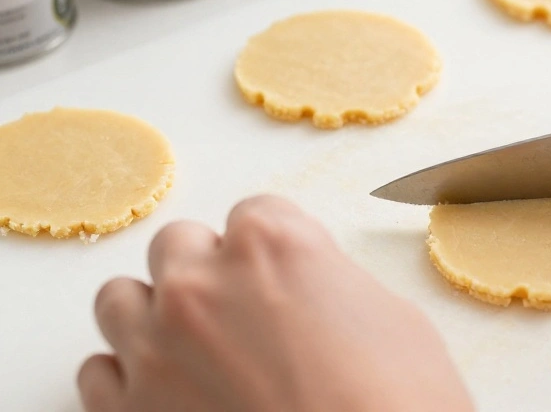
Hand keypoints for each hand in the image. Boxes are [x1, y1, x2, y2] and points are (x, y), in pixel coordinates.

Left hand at [78, 195, 473, 411]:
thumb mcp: (388, 318)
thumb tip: (307, 295)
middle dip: (207, 271)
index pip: (254, 213)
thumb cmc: (399, 403)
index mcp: (273, 245)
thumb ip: (327, 284)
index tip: (287, 278)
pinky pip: (97, 372)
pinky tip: (170, 393)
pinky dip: (127, 377)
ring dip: (154, 314)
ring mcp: (156, 349)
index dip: (275, 250)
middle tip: (243, 312)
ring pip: (120, 299)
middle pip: (178, 245)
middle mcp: (202, 285)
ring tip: (195, 348)